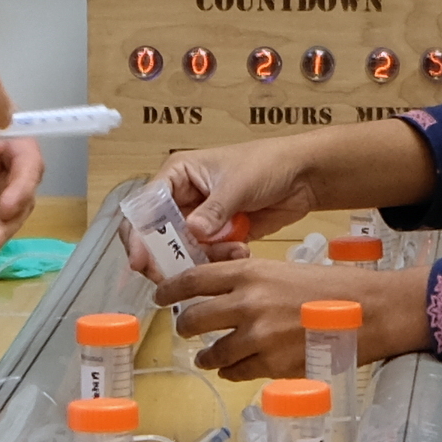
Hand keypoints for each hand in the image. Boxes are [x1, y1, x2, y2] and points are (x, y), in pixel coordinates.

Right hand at [150, 140, 332, 258]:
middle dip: (166, 256)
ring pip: (184, 250)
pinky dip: (220, 260)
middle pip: (157, 235)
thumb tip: (192, 231)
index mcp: (177, 175)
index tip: (141, 261)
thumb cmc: (268, 164)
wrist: (303, 176)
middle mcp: (183, 198)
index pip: (145, 206)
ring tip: (231, 251)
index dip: (138, 235)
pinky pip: (208, 256)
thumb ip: (214, 210)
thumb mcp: (238, 184)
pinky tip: (241, 251)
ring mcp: (200, 219)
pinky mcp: (218, 236)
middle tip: (172, 277)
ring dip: (201, 258)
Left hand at [166, 256, 429, 379]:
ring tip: (206, 356)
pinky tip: (235, 368)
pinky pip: (237, 372)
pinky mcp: (272, 364)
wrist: (369, 312)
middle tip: (185, 329)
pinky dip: (232, 371)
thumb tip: (223, 297)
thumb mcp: (284, 272)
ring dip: (206, 355)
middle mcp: (247, 303)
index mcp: (250, 272)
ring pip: (212, 352)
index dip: (169, 289)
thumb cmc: (333, 288)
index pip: (192, 280)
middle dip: (184, 327)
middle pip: (192, 318)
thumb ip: (251, 283)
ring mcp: (258, 336)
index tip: (159, 296)